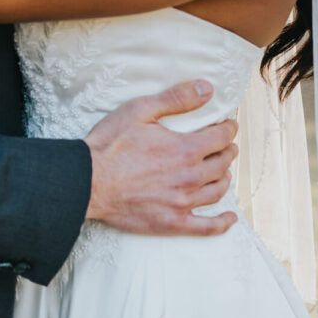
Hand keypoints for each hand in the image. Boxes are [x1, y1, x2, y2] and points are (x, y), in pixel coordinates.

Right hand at [85, 80, 238, 235]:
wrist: (87, 182)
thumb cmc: (110, 144)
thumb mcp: (140, 110)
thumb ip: (177, 98)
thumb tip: (208, 89)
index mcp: (186, 149)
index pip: (221, 137)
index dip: (228, 128)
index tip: (228, 125)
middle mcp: (190, 177)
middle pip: (222, 163)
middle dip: (227, 150)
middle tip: (226, 145)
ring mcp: (183, 203)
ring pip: (218, 190)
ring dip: (225, 177)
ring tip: (222, 170)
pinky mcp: (172, 223)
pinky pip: (207, 228)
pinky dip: (222, 223)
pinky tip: (230, 218)